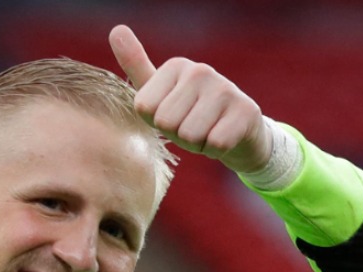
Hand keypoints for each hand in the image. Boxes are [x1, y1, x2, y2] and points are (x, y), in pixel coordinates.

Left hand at [110, 24, 273, 174]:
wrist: (238, 133)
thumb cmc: (191, 114)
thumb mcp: (160, 93)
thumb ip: (136, 65)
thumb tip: (116, 30)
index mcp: (175, 66)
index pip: (145, 109)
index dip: (157, 124)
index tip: (175, 116)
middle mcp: (200, 70)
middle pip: (167, 123)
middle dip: (178, 136)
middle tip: (193, 127)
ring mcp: (226, 88)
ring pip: (190, 136)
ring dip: (197, 144)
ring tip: (208, 131)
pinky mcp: (246, 110)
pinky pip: (215, 144)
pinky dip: (216, 150)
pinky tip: (224, 137)